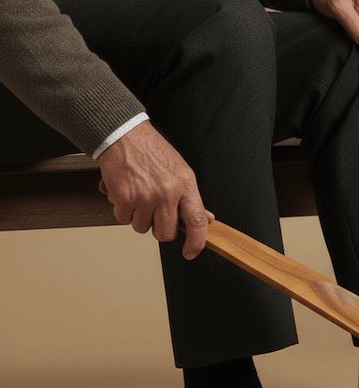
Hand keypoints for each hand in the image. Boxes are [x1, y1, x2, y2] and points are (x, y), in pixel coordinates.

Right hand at [97, 120, 214, 259]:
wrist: (123, 135)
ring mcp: (146, 197)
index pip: (198, 221)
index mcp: (185, 185)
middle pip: (166, 233)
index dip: (197, 242)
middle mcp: (167, 192)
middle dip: (159, 228)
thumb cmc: (152, 151)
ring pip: (142, 228)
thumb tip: (207, 218)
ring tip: (139, 196)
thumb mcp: (181, 171)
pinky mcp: (125, 198)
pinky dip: (122, 209)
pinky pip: (123, 219)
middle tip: (155, 212)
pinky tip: (126, 192)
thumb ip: (191, 198)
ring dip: (138, 217)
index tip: (192, 252)